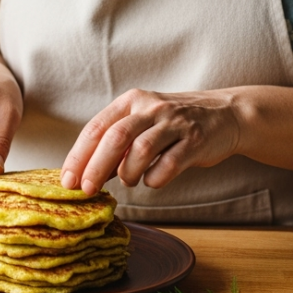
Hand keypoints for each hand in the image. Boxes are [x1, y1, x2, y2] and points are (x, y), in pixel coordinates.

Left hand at [60, 89, 241, 195]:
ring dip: (128, 173)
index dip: (79, 156)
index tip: (68, 180)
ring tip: (129, 181)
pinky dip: (155, 178)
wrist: (224, 115)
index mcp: (131, 102)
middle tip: (86, 190)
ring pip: (141, 150)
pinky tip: (152, 180)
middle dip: (95, 167)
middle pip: (115, 137)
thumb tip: (85, 175)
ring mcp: (174, 123)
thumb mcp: (142, 125)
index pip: (96, 128)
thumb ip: (116, 147)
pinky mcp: (195, 140)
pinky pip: (169, 164)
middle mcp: (151, 108)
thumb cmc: (173, 125)